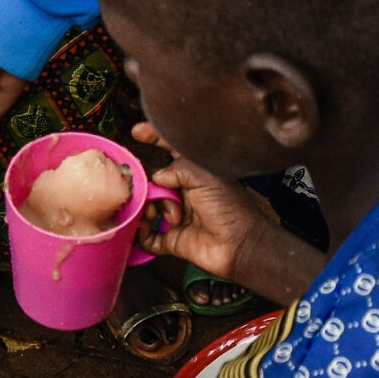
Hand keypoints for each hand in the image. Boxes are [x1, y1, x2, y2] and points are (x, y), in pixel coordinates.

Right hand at [133, 123, 327, 302]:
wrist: (240, 245)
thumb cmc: (229, 207)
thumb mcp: (204, 176)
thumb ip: (176, 168)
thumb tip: (156, 177)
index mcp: (195, 173)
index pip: (171, 150)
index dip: (155, 139)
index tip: (138, 133)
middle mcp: (184, 192)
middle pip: (153, 181)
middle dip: (147, 185)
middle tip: (146, 188)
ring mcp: (177, 216)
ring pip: (148, 207)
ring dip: (151, 209)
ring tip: (168, 216)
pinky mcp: (172, 239)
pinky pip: (148, 236)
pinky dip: (143, 233)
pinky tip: (148, 228)